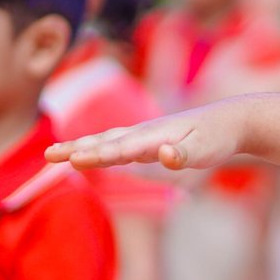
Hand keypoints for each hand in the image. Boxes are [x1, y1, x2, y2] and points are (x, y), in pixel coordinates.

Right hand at [46, 102, 243, 171]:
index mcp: (155, 136)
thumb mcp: (207, 149)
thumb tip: (161, 154)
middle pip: (104, 141)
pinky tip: (87, 155)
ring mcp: (145, 136)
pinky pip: (116, 145)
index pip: (121, 148)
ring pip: (106, 140)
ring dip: (80, 146)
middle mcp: (145, 133)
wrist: (232, 119)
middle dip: (76, 149)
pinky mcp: (149, 141)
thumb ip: (183, 154)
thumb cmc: (219, 137)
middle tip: (47, 155)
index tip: (74, 160)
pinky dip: (97, 148)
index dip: (98, 155)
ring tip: (54, 153)